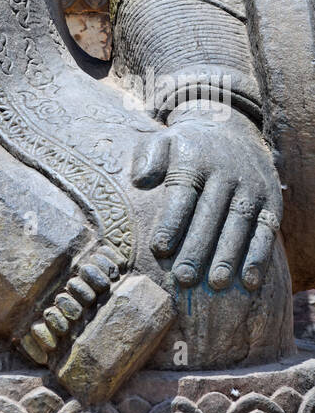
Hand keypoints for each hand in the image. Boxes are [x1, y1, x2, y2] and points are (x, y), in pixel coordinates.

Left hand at [131, 104, 281, 291]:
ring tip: (216, 284)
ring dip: (228, 256)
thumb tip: (140, 181)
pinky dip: (258, 256)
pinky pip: (266, 231)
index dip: (172, 222)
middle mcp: (225, 173)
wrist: (232, 129)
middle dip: (197, 248)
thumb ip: (149, 159)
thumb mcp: (165, 141)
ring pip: (239, 225)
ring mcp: (250, 188)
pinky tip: (249, 281)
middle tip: (184, 278)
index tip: (159, 249)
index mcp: (194, 160)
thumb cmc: (189, 147)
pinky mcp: (271, 201)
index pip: (182, 194)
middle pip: (210, 215)